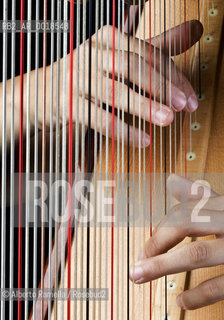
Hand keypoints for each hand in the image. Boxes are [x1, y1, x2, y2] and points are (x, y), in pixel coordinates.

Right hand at [73, 20, 202, 146]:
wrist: (43, 92)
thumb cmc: (89, 75)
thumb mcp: (120, 58)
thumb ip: (154, 48)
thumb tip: (193, 30)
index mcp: (108, 39)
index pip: (146, 53)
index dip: (172, 75)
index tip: (189, 97)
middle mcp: (91, 54)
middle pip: (132, 67)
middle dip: (161, 87)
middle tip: (182, 106)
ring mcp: (77, 78)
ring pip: (116, 91)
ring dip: (144, 107)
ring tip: (167, 120)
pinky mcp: (67, 104)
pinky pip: (100, 118)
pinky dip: (123, 130)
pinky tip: (142, 139)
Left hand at [129, 174, 223, 309]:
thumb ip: (201, 195)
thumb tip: (171, 179)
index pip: (185, 210)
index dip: (162, 229)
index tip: (145, 247)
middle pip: (186, 226)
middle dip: (156, 243)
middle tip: (136, 262)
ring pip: (198, 254)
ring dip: (163, 266)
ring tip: (140, 276)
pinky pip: (221, 285)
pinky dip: (198, 296)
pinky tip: (182, 303)